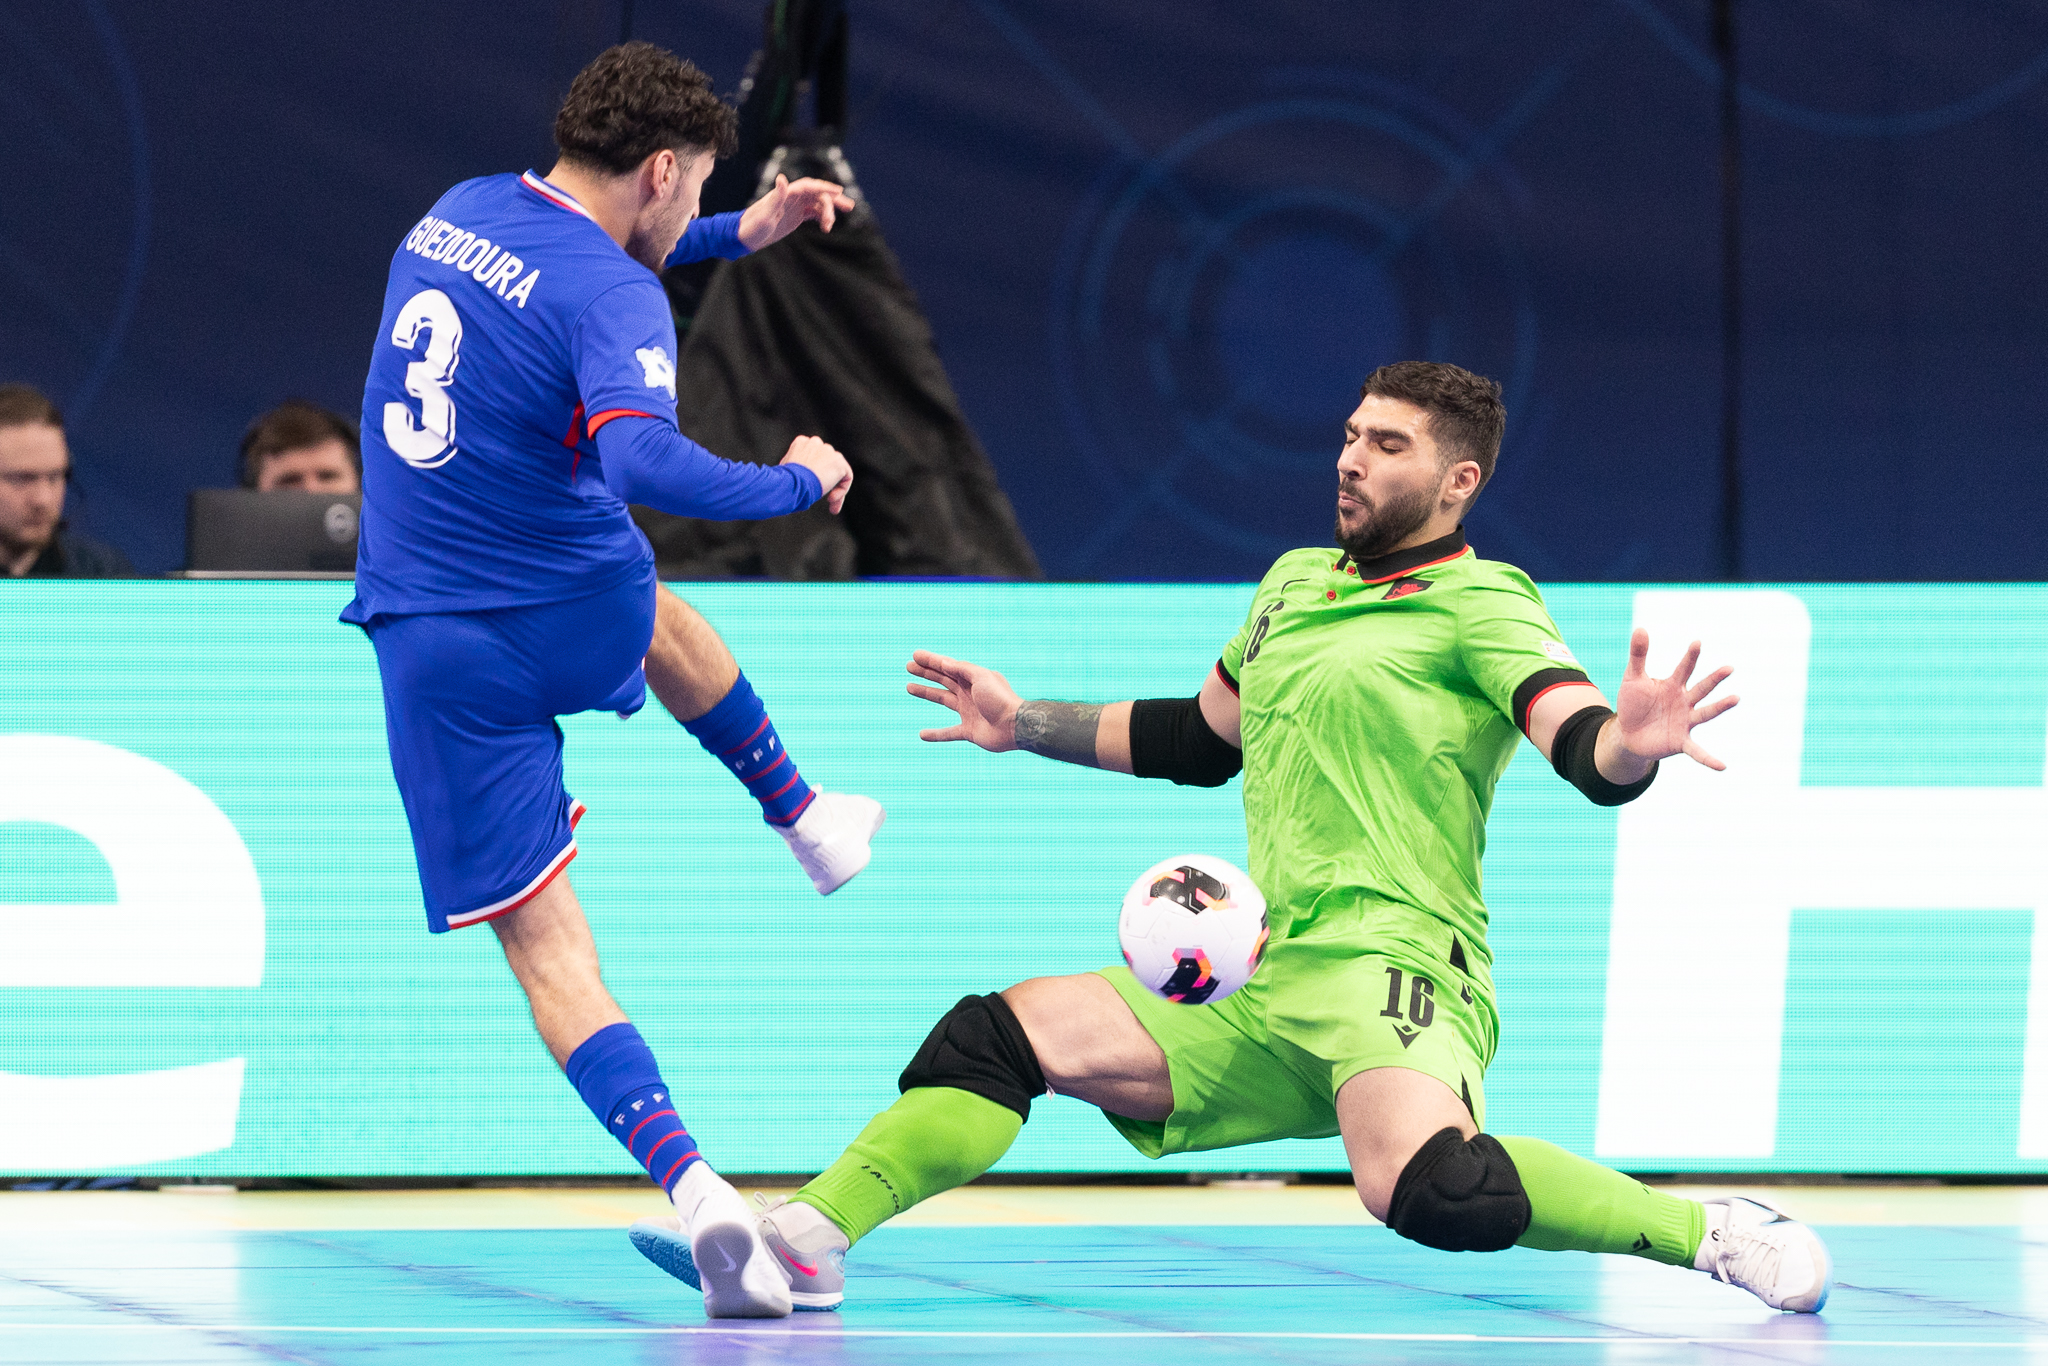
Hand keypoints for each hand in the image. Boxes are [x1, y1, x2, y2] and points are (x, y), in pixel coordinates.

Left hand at [737, 175, 856, 250]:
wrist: (745, 236)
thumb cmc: (753, 225)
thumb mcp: (765, 213)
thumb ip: (776, 196)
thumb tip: (782, 178)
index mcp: (786, 194)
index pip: (810, 186)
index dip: (825, 187)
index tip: (839, 192)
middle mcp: (792, 197)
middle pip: (818, 194)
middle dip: (833, 200)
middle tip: (849, 207)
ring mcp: (795, 206)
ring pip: (818, 203)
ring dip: (829, 212)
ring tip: (831, 227)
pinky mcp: (796, 216)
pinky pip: (814, 213)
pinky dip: (822, 218)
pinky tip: (827, 227)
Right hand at [780, 435, 851, 512]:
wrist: (791, 482)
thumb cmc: (783, 481)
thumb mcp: (785, 471)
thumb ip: (796, 468)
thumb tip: (800, 477)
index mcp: (801, 443)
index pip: (813, 455)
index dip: (813, 472)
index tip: (809, 486)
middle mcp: (816, 443)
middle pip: (826, 462)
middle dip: (825, 479)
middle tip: (825, 498)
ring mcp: (828, 451)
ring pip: (837, 470)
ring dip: (834, 487)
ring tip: (830, 502)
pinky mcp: (839, 463)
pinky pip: (846, 477)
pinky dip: (842, 489)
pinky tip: (831, 499)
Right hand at [906, 650, 1022, 750]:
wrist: (1014, 726)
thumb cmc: (1000, 699)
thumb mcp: (981, 677)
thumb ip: (962, 669)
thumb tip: (944, 662)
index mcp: (974, 679)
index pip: (948, 667)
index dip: (932, 660)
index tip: (915, 655)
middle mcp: (970, 693)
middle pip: (943, 680)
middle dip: (926, 673)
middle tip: (908, 666)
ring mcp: (969, 712)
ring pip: (943, 700)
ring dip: (926, 693)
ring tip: (909, 687)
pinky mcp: (969, 731)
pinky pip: (949, 733)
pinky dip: (936, 735)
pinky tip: (922, 735)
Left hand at [1613, 628, 1739, 769]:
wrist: (1627, 733)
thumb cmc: (1634, 703)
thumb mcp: (1632, 678)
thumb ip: (1638, 655)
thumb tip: (1640, 628)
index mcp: (1673, 685)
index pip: (1684, 668)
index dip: (1690, 656)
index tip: (1697, 642)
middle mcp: (1684, 702)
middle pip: (1702, 688)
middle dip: (1714, 679)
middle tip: (1729, 668)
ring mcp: (1685, 722)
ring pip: (1705, 713)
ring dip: (1720, 706)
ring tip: (1736, 698)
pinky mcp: (1681, 742)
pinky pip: (1697, 752)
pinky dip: (1708, 759)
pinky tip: (1723, 766)